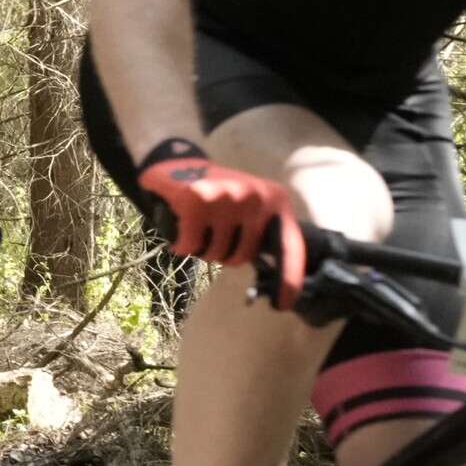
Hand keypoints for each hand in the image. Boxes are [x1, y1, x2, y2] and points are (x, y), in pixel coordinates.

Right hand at [136, 138, 289, 265]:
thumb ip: (263, 232)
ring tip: (195, 227)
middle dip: (223, 255)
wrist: (176, 160)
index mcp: (274, 199)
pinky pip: (190, 245)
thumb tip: (274, 275)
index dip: (289, 278)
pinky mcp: (197, 200)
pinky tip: (179, 229)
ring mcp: (226, 197)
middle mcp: (254, 197)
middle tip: (212, 236)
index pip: (289, 246)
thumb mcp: (249, 206)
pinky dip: (182, 244)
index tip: (283, 304)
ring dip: (201, 249)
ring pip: (214, 253)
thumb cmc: (216, 191)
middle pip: (242, 256)